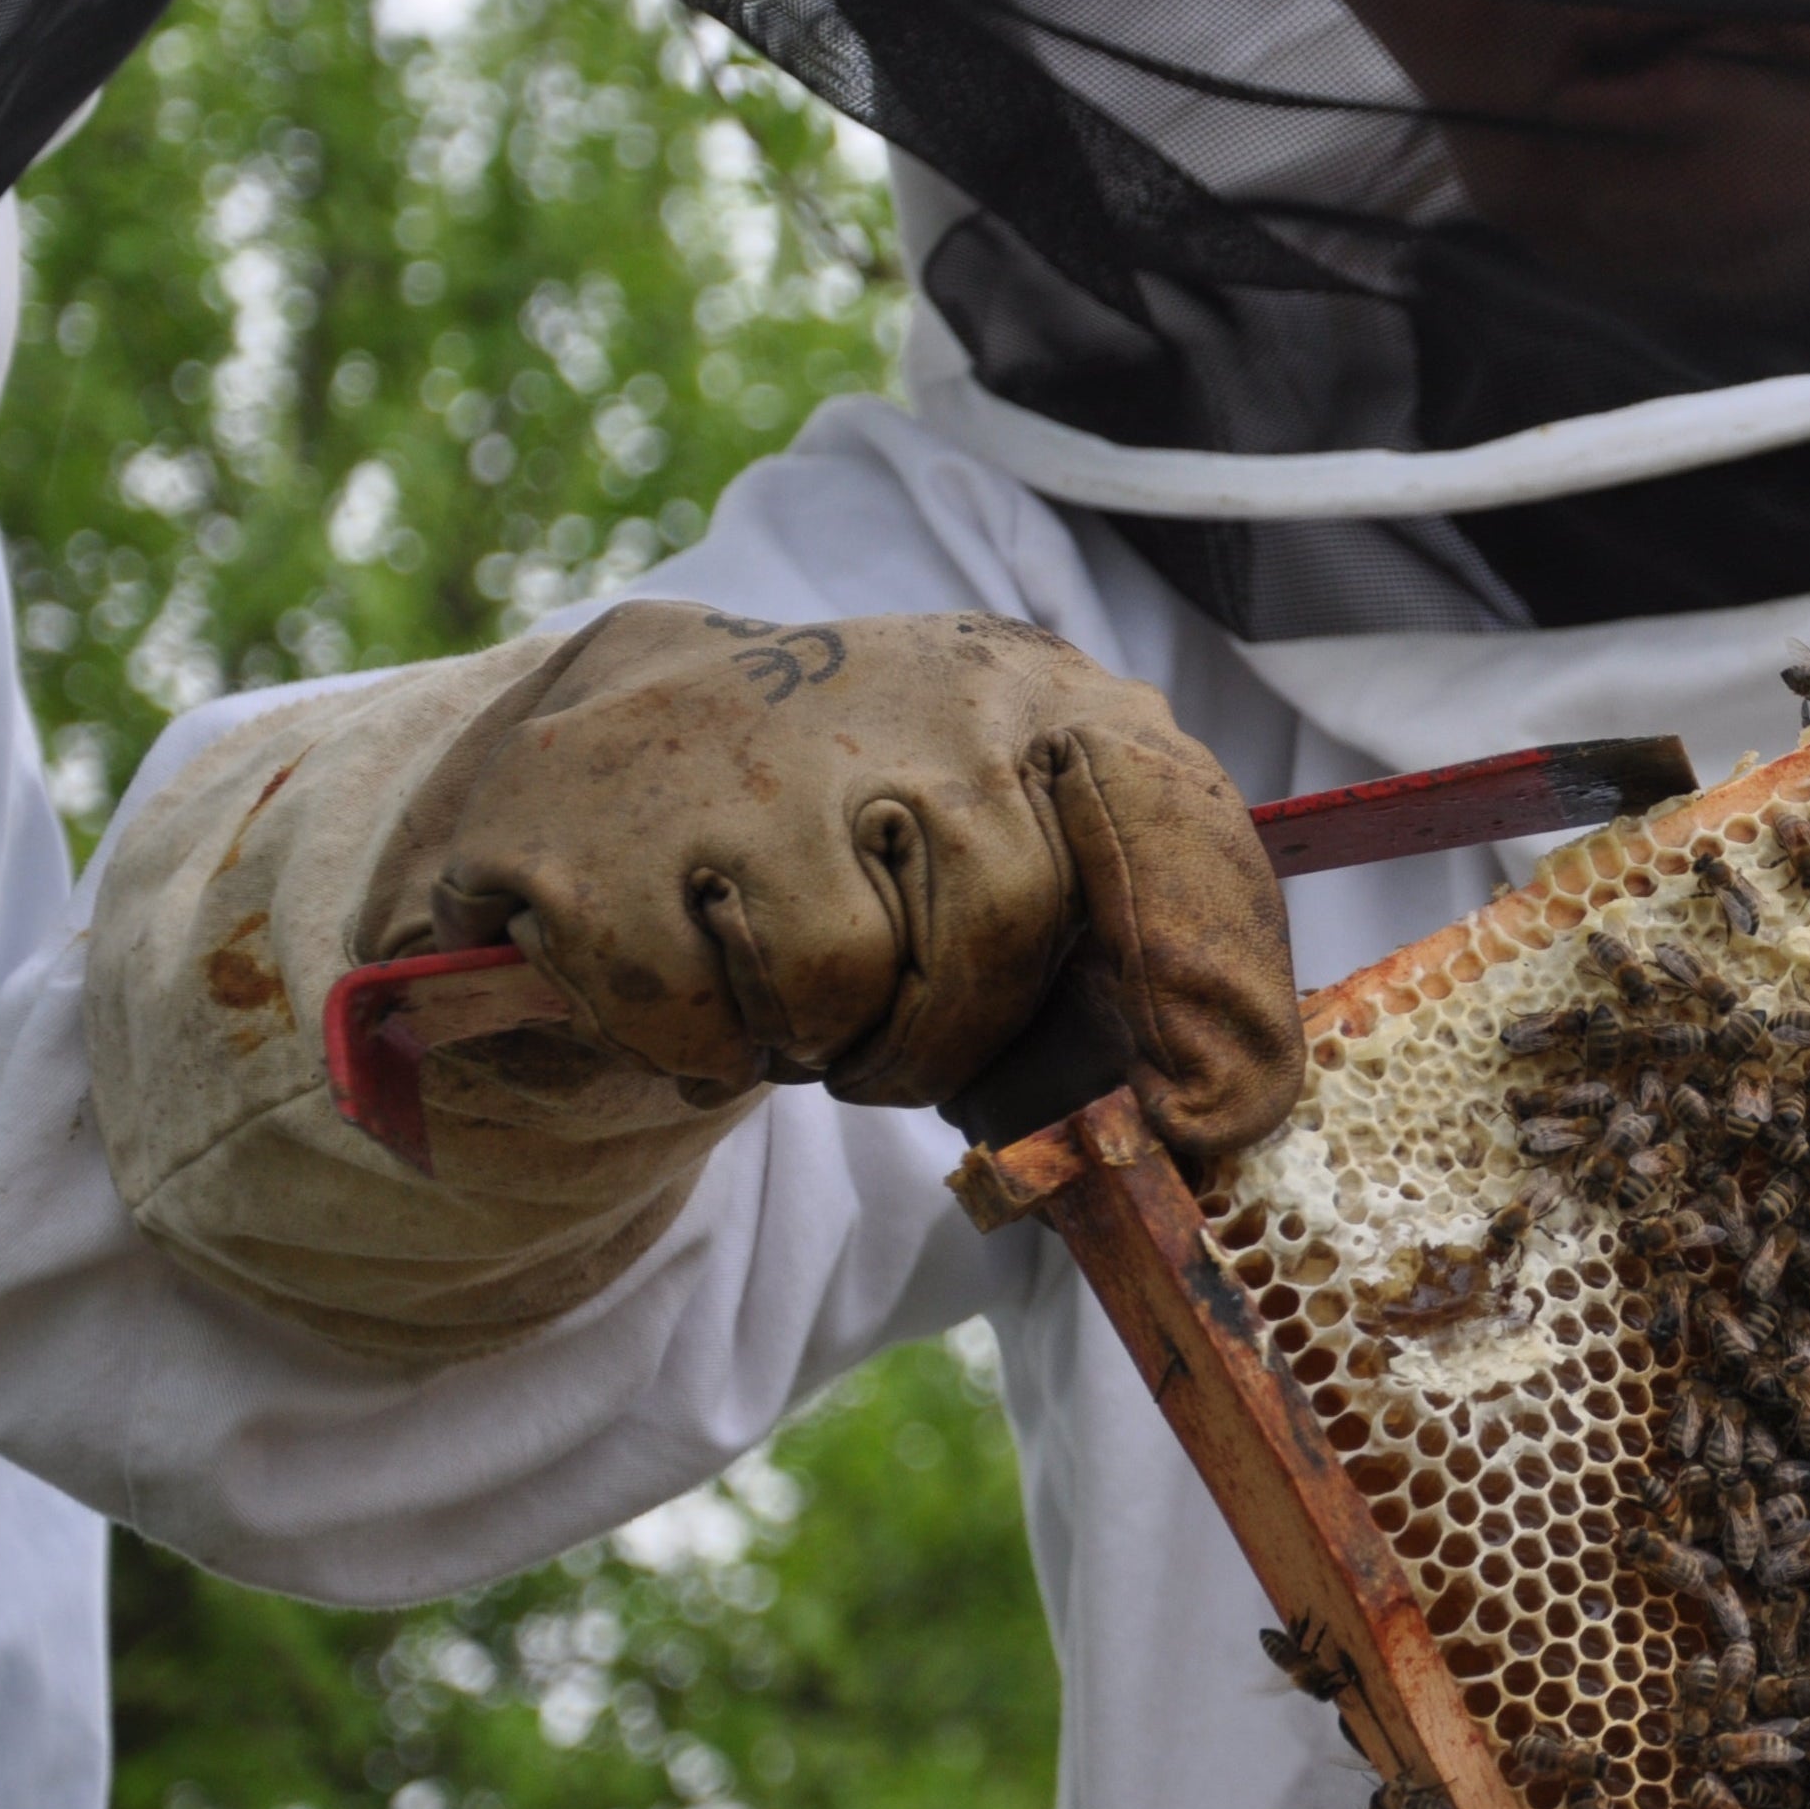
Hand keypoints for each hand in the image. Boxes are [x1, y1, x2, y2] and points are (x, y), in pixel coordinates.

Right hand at [360, 604, 1303, 1154]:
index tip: (1207, 1110)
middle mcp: (901, 692)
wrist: (616, 740)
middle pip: (997, 930)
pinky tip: (676, 960)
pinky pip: (695, 1019)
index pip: (1166, 807)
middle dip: (944, 1029)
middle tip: (883, 1020)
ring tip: (775, 969)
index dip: (1201, 969)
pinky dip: (689, 1040)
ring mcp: (735, 744)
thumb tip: (1223, 1116)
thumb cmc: (858, 832)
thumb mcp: (1009, 832)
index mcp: (1036, 695)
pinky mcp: (586, 822)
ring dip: (811, 1035)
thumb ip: (1132, 939)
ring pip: (837, 985)